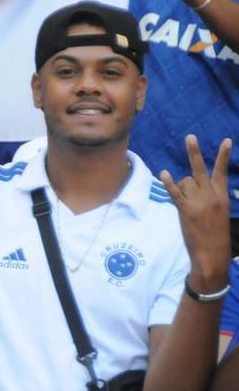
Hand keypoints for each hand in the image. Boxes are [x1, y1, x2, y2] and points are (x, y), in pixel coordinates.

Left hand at [162, 135, 231, 290]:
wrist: (213, 253)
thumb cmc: (215, 234)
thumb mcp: (220, 212)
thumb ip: (210, 197)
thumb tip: (192, 184)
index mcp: (222, 196)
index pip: (222, 171)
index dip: (223, 155)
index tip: (227, 140)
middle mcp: (211, 195)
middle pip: (200, 169)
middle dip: (194, 152)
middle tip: (190, 137)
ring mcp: (199, 201)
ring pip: (185, 181)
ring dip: (181, 186)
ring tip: (187, 202)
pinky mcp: (186, 209)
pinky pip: (175, 192)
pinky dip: (169, 183)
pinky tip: (164, 174)